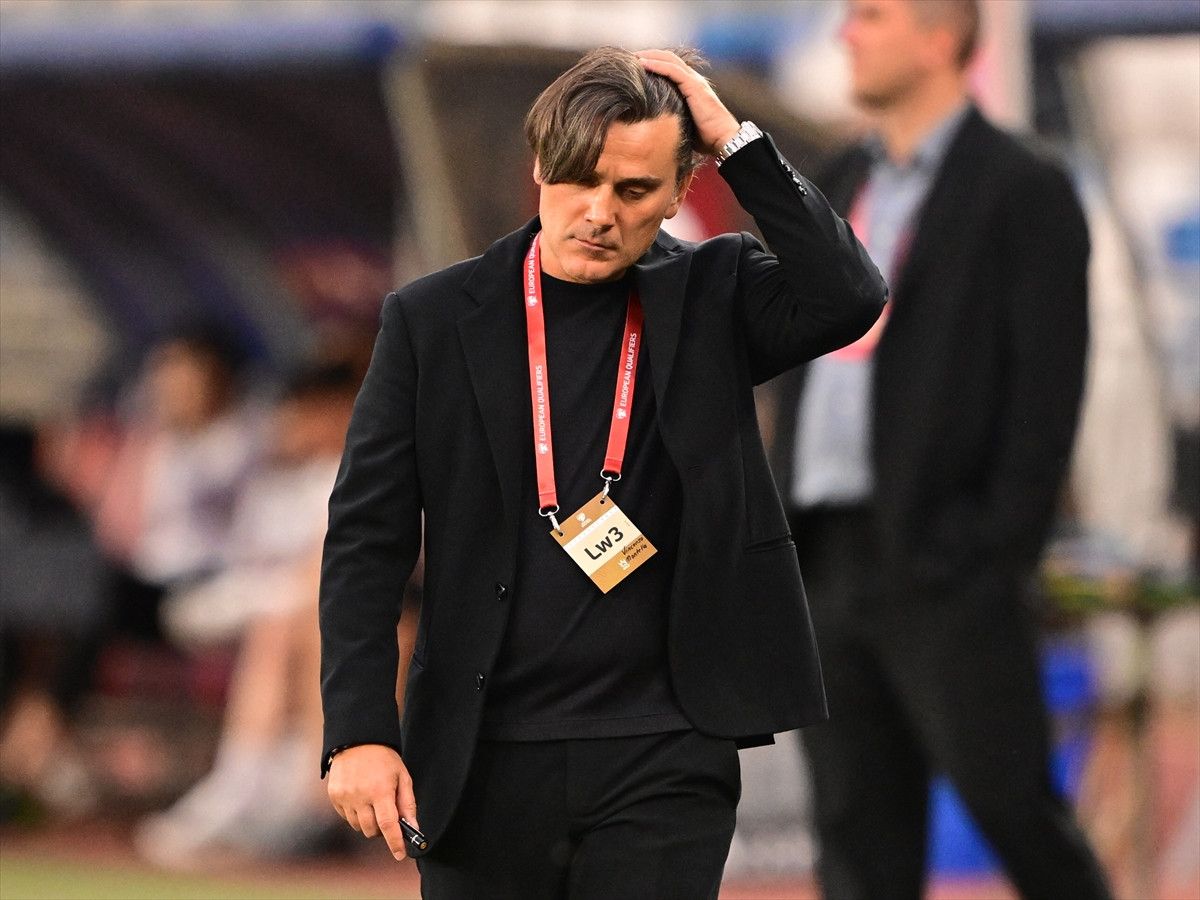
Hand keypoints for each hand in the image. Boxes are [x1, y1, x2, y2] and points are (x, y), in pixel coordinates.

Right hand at [327, 744, 418, 859]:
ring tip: (373, 803)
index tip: (400, 855)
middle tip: (387, 817)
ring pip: (358, 826)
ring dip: (368, 822)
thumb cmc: (384, 759)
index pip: (388, 825)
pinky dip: (355, 814)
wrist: (358, 739)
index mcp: (380, 791)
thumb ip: (408, 803)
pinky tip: (360, 797)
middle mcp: (360, 796)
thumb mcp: (402, 776)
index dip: (395, 843)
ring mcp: (345, 797)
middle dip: (382, 830)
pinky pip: (346, 817)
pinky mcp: (334, 796)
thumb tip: (413, 827)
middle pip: (372, 830)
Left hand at [636, 49, 740, 154]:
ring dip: (649, 56)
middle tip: (628, 58)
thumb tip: (652, 126)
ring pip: (669, 60)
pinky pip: (673, 71)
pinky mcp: (694, 87)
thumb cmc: (706, 139)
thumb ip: (671, 118)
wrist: (724, 140)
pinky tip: (642, 64)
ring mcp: (695, 82)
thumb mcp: (683, 124)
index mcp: (691, 87)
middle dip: (647, 55)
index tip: (633, 67)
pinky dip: (656, 65)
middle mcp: (693, 80)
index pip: (669, 68)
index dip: (652, 64)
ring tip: (631, 57)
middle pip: (667, 59)